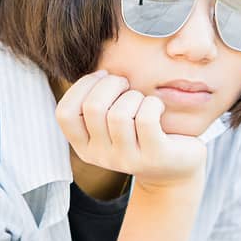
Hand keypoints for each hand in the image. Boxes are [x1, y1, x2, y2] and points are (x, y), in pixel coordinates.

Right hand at [55, 70, 207, 189]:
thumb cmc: (140, 133)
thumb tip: (99, 73)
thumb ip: (96, 102)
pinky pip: (145, 119)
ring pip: (119, 114)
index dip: (82, 86)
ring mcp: (126, 160)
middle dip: (113, 84)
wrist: (175, 167)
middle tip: (127, 86)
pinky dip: (153, 104)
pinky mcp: (153, 157)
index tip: (103, 78)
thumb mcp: (111, 122)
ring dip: (134, 96)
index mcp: (84, 147)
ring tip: (142, 101)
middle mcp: (101, 157)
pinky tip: (157, 108)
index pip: (65, 114)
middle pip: (93, 108)